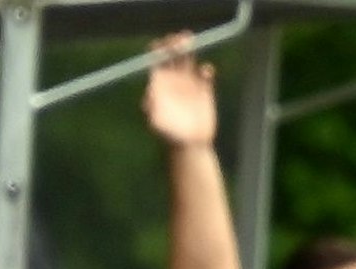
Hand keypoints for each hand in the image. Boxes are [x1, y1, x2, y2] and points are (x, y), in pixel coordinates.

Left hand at [143, 32, 216, 148]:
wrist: (190, 144)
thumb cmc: (170, 135)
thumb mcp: (158, 123)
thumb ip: (153, 109)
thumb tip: (149, 95)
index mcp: (159, 85)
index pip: (156, 62)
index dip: (158, 50)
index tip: (161, 44)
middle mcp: (173, 81)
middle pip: (173, 55)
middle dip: (174, 43)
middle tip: (180, 38)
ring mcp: (189, 83)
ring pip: (189, 59)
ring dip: (189, 48)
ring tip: (190, 41)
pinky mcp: (205, 89)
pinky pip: (206, 72)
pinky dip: (206, 69)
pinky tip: (205, 73)